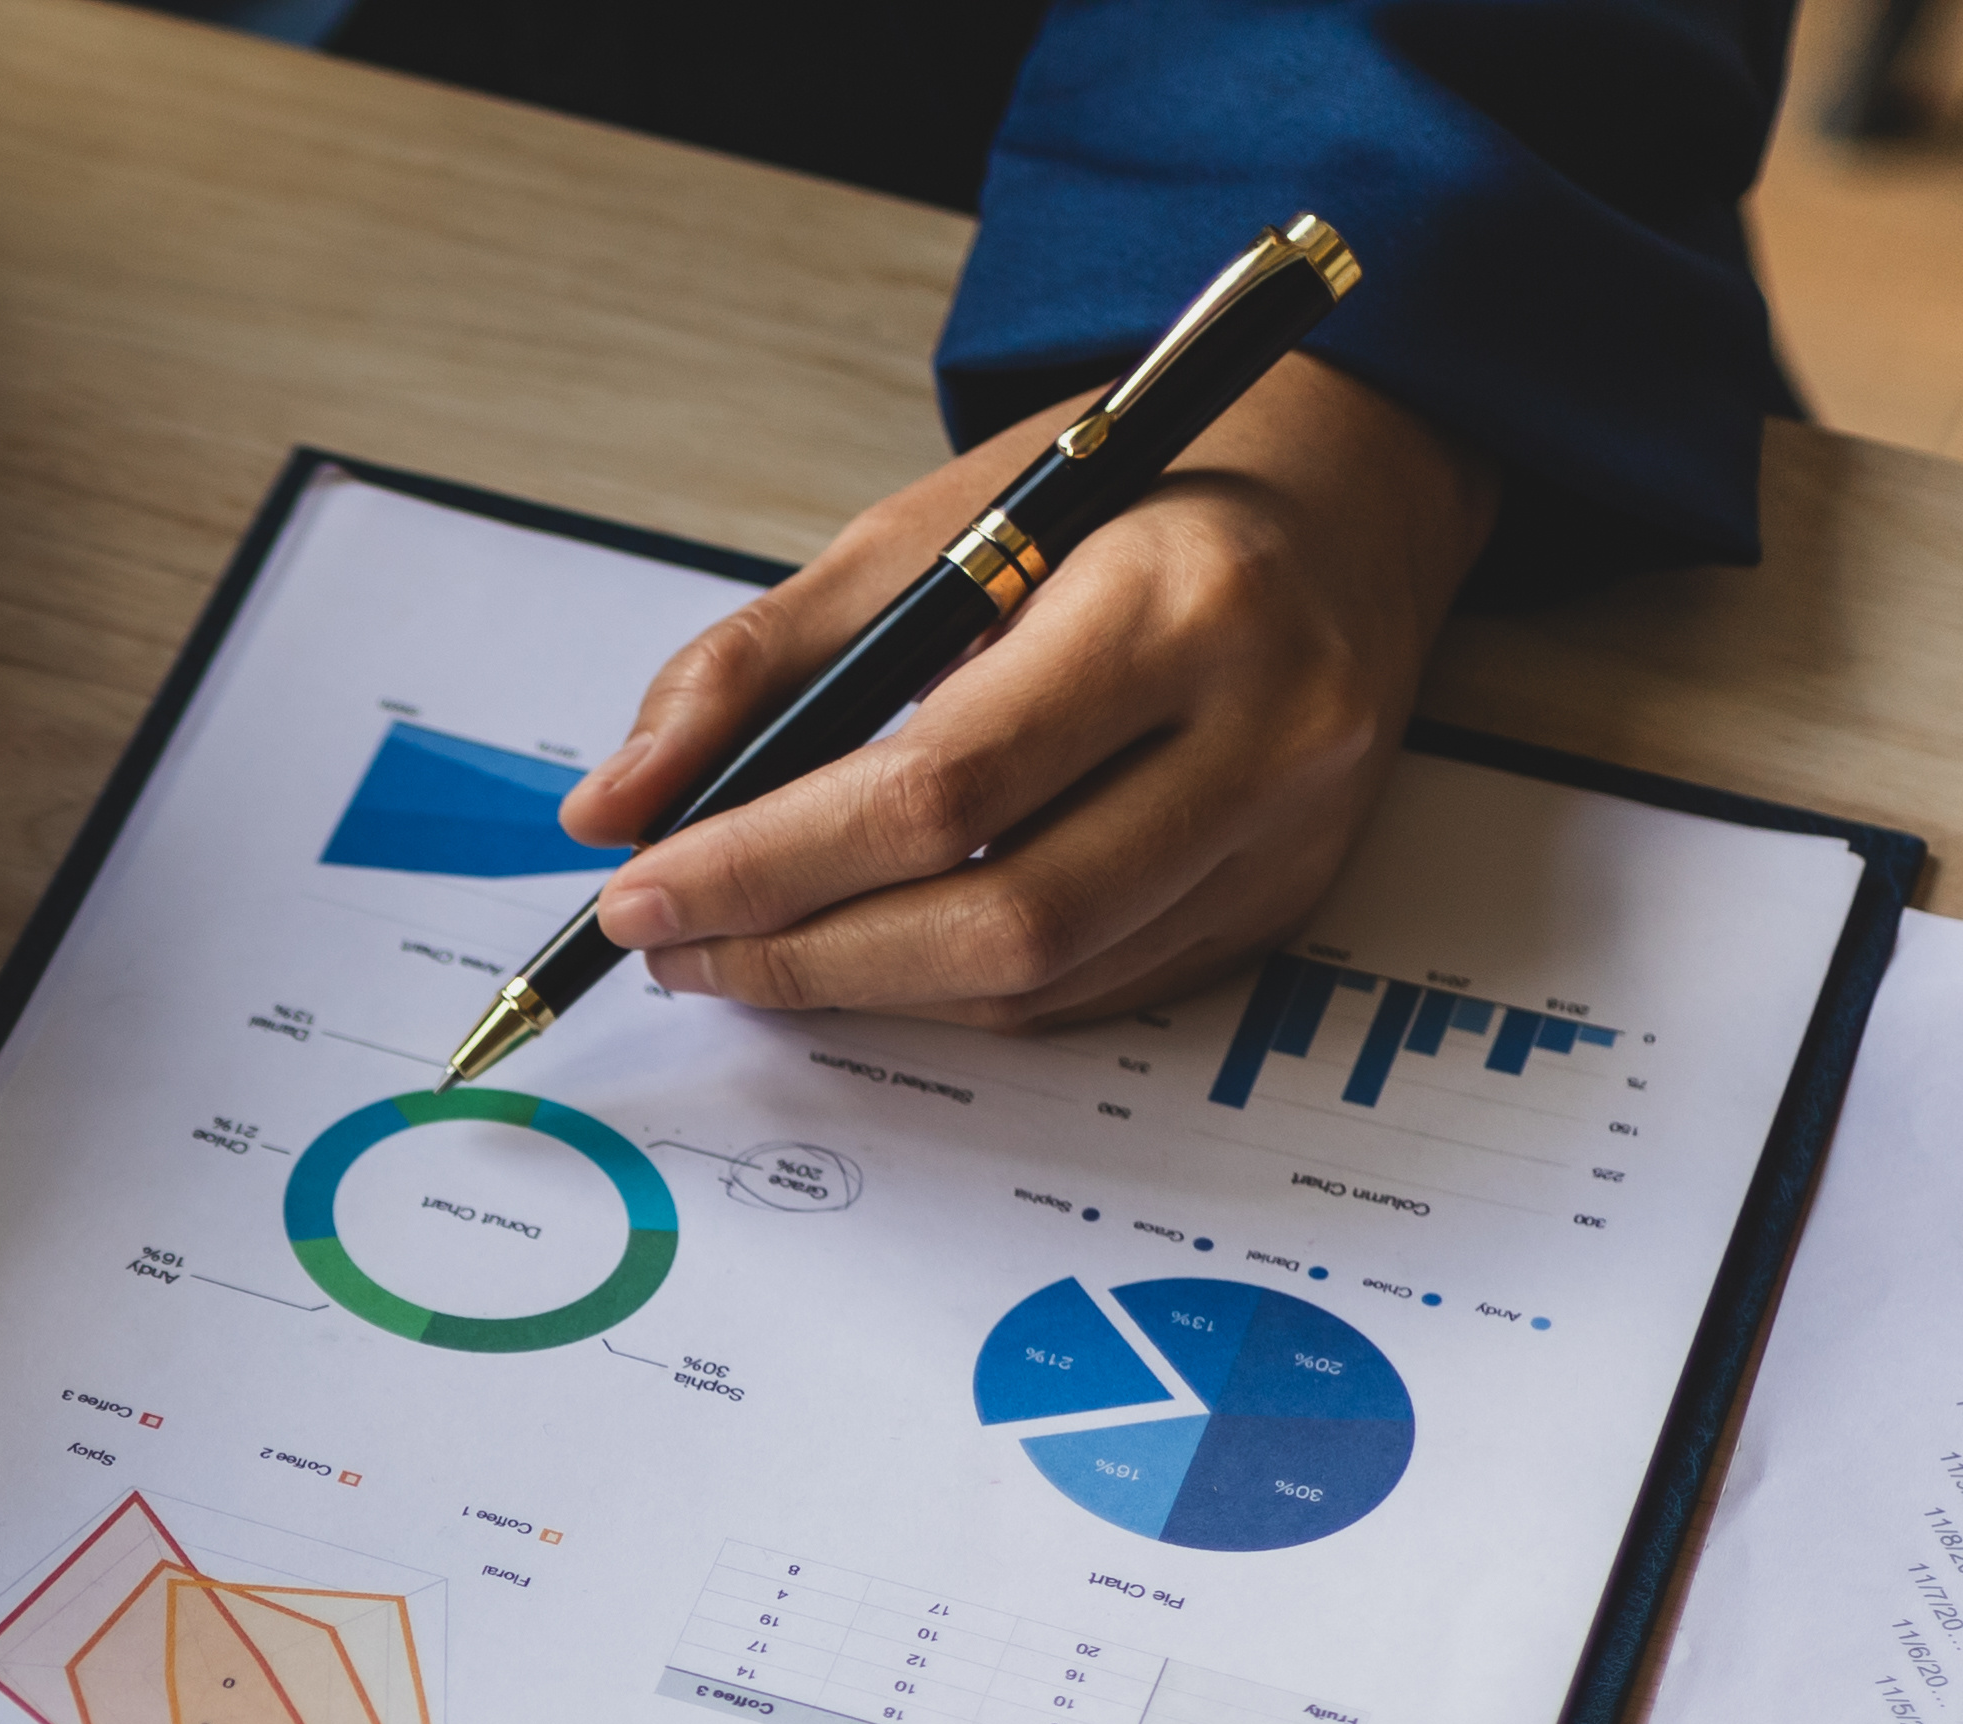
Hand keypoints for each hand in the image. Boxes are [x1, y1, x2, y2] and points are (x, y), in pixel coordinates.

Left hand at [561, 356, 1500, 1030]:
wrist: (1349, 495)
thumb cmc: (1131, 494)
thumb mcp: (935, 523)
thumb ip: (760, 662)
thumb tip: (613, 806)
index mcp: (1177, 604)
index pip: (941, 788)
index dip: (769, 862)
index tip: (641, 889)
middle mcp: (1263, 733)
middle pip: (998, 917)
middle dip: (804, 951)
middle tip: (677, 944)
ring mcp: (1286, 836)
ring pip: (1038, 979)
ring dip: (865, 985)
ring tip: (744, 948)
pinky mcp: (1282, 903)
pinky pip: (1085, 990)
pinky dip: (951, 986)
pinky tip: (865, 948)